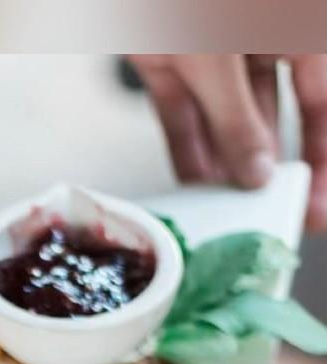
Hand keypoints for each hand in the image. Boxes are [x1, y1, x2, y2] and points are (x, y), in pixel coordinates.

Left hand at [128, 54, 326, 229]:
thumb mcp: (221, 60)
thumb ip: (237, 118)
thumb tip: (256, 173)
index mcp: (295, 33)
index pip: (320, 104)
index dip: (320, 155)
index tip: (313, 202)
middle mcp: (258, 45)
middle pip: (269, 121)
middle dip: (262, 171)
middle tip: (261, 215)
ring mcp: (211, 56)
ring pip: (220, 123)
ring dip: (220, 168)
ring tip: (222, 210)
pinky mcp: (166, 62)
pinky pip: (180, 115)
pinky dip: (184, 150)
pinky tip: (191, 186)